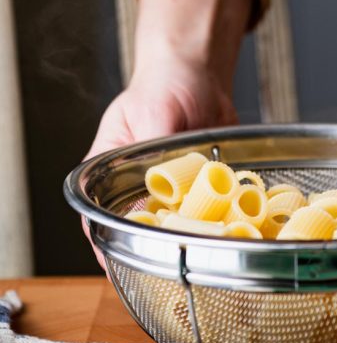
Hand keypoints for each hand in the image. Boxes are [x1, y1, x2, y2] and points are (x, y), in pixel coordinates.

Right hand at [82, 0, 253, 268]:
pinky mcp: (203, 189)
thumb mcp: (154, 114)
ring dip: (192, 242)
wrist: (200, 74)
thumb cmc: (165, 85)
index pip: (95, 220)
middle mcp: (138, 188)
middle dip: (155, 253)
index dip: (106, 249)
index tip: (120, 268)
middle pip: (138, 233)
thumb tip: (147, 203)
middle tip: (175, 267)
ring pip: (177, 230)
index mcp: (108, 172)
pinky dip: (222, 224)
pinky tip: (236, 231)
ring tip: (208, 254)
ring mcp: (171, 191)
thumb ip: (149, 156)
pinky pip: (211, 215)